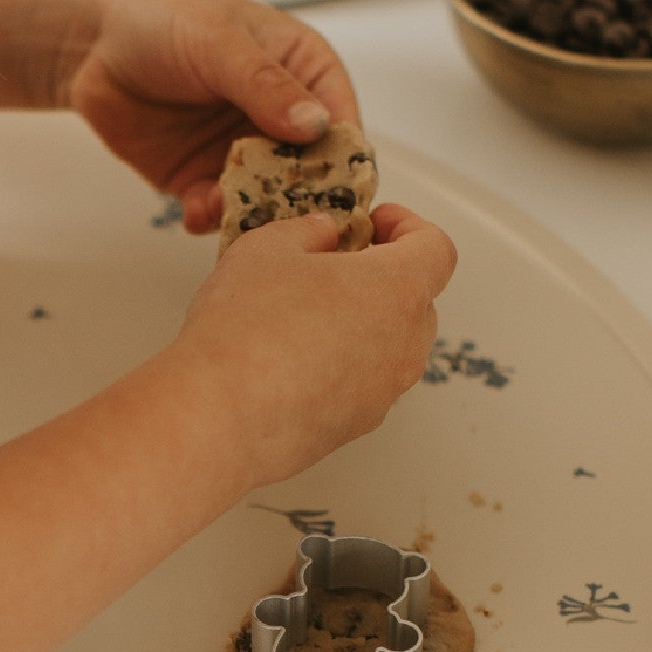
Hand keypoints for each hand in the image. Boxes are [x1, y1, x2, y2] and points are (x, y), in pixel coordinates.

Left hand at [61, 0, 360, 233]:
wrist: (91, 41)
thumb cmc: (162, 19)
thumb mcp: (220, 42)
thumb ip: (265, 85)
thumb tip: (315, 124)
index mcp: (302, 72)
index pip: (341, 122)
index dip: (344, 159)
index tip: (339, 190)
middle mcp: (279, 117)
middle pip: (308, 172)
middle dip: (297, 197)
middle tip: (285, 215)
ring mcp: (241, 152)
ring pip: (265, 197)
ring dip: (253, 212)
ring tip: (232, 214)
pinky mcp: (201, 179)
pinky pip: (217, 210)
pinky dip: (211, 218)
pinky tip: (197, 214)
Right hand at [171, 203, 456, 492]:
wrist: (216, 418)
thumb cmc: (244, 330)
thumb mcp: (266, 247)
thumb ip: (306, 231)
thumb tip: (323, 235)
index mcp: (396, 290)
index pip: (436, 249)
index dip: (410, 227)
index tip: (377, 223)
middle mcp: (403, 346)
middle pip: (416, 300)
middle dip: (383, 277)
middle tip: (336, 266)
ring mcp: (382, 394)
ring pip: (389, 347)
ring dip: (361, 325)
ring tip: (307, 315)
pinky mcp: (354, 428)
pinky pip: (361, 386)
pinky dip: (340, 367)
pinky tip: (290, 361)